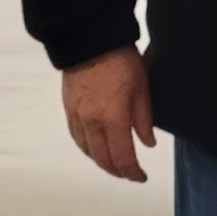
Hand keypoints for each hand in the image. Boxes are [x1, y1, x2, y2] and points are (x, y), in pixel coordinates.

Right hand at [61, 45, 155, 181]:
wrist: (89, 38)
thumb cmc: (121, 60)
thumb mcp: (141, 88)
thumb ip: (143, 119)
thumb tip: (147, 143)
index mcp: (112, 119)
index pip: (122, 157)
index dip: (132, 172)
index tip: (141, 176)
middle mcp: (91, 123)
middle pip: (102, 158)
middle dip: (117, 170)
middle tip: (129, 173)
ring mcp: (77, 116)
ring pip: (87, 150)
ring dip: (101, 161)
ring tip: (114, 163)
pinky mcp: (68, 108)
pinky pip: (76, 137)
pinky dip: (87, 148)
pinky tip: (94, 147)